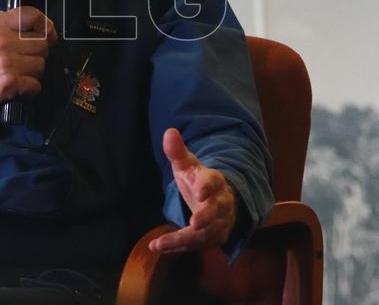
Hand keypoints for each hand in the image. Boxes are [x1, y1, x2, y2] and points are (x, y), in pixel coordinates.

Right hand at [0, 6, 56, 115]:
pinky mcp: (10, 83)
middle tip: (23, 61)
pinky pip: (36, 85)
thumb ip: (12, 29)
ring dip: (33, 73)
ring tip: (17, 74)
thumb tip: (46, 31)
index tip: (47, 34)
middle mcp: (2, 41)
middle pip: (42, 44)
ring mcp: (7, 62)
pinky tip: (17, 86)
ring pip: (41, 65)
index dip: (45, 24)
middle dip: (37, 54)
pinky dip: (30, 89)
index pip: (32, 15)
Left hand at [149, 128, 236, 253]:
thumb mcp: (188, 166)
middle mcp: (220, 204)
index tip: (199, 191)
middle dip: (207, 217)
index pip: (214, 182)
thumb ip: (178, 152)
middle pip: (217, 211)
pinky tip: (157, 247)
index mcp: (215, 182)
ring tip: (161, 244)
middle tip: (195, 223)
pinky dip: (177, 247)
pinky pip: (196, 246)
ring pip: (206, 234)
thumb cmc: (199, 181)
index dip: (207, 187)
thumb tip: (169, 132)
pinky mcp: (211, 239)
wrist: (220, 202)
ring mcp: (218, 224)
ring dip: (185, 239)